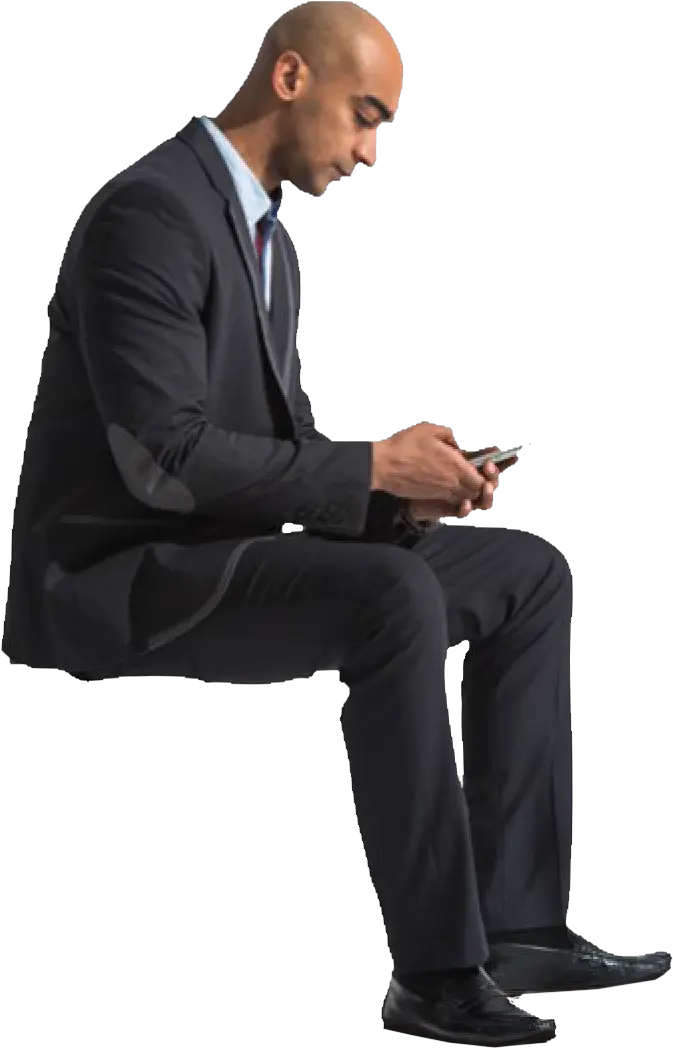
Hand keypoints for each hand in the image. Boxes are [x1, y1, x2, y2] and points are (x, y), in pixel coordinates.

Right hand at [371, 423, 485, 502]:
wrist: (383, 466)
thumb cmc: (405, 447)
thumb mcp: (429, 430)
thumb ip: (448, 436)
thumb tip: (456, 445)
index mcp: (456, 466)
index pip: (482, 480)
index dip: (487, 476)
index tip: (487, 467)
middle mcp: (452, 483)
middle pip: (476, 493)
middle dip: (481, 486)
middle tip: (479, 475)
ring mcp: (441, 492)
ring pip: (464, 499)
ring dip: (468, 492)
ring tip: (465, 481)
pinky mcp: (430, 498)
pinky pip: (450, 501)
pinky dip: (455, 496)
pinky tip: (450, 486)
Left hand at [407, 447, 518, 521]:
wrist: (396, 475)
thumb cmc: (413, 457)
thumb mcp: (431, 441)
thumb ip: (447, 439)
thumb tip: (458, 444)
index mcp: (466, 466)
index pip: (489, 464)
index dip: (502, 461)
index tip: (508, 455)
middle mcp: (466, 482)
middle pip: (490, 482)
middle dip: (494, 475)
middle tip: (488, 467)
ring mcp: (459, 496)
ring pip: (482, 500)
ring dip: (487, 494)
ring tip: (485, 487)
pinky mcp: (448, 508)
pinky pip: (461, 511)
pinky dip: (465, 508)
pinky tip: (464, 503)